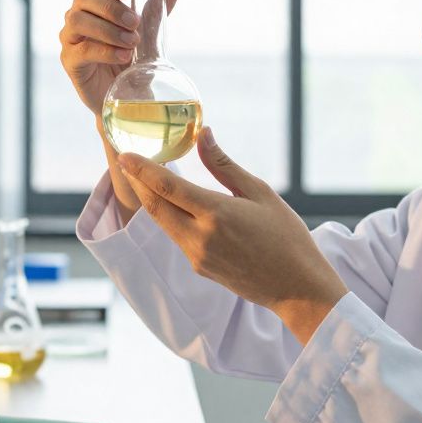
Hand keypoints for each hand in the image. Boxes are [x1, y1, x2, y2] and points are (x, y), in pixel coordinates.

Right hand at [60, 0, 176, 113]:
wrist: (125, 97)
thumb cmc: (131, 60)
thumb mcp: (147, 35)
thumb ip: (156, 12)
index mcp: (97, 3)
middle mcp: (79, 15)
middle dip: (112, 8)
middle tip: (135, 24)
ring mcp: (70, 38)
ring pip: (78, 20)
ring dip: (108, 29)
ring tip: (131, 43)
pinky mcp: (70, 61)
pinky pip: (81, 50)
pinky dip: (105, 51)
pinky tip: (123, 56)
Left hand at [117, 127, 348, 344]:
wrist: (297, 288)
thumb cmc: (286, 236)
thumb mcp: (260, 193)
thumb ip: (224, 165)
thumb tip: (203, 134)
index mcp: (216, 214)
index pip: (167, 187)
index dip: (142, 169)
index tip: (124, 154)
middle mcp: (200, 238)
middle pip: (154, 207)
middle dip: (137, 183)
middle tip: (126, 161)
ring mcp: (196, 256)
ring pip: (163, 223)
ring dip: (151, 200)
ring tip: (145, 178)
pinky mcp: (199, 268)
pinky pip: (177, 237)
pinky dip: (169, 217)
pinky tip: (174, 205)